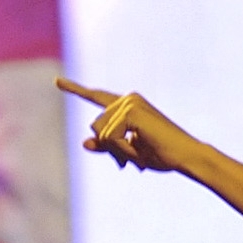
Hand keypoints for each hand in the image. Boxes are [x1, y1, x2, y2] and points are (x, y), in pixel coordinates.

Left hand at [58, 78, 197, 171]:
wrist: (185, 156)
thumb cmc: (160, 154)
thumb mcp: (127, 152)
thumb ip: (106, 146)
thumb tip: (84, 142)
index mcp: (127, 105)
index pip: (96, 97)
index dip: (75, 89)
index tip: (56, 81)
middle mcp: (127, 99)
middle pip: (95, 128)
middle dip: (111, 149)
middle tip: (132, 160)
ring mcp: (130, 103)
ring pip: (102, 135)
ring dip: (119, 152)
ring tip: (141, 155)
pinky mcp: (132, 112)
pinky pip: (111, 139)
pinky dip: (123, 152)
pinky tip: (140, 152)